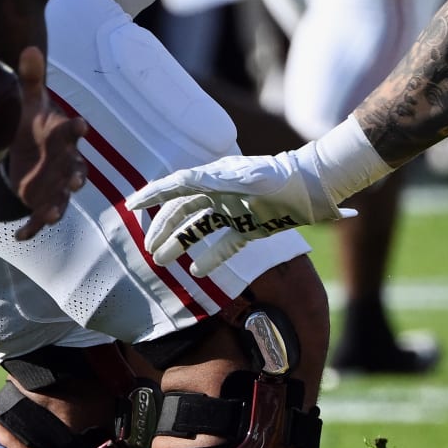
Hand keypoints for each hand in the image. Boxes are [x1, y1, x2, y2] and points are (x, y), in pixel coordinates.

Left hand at [0, 47, 89, 240]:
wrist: (29, 147)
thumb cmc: (34, 121)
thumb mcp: (29, 100)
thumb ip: (30, 78)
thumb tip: (29, 47)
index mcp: (63, 136)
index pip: (73, 131)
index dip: (77, 129)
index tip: (81, 126)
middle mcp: (66, 162)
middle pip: (76, 170)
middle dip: (77, 177)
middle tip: (76, 183)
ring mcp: (57, 184)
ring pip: (62, 197)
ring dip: (59, 206)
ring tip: (53, 214)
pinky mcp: (43, 201)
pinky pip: (40, 216)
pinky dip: (33, 228)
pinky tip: (20, 237)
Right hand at [125, 151, 357, 277]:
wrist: (315, 186)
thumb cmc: (280, 177)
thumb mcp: (246, 177)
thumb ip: (213, 179)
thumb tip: (181, 179)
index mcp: (215, 176)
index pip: (177, 185)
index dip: (153, 195)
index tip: (131, 206)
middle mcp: (221, 192)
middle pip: (183, 210)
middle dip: (164, 228)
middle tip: (148, 249)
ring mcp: (235, 210)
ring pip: (199, 229)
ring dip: (180, 244)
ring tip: (162, 261)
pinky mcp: (251, 228)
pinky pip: (224, 245)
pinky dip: (211, 257)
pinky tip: (197, 272)